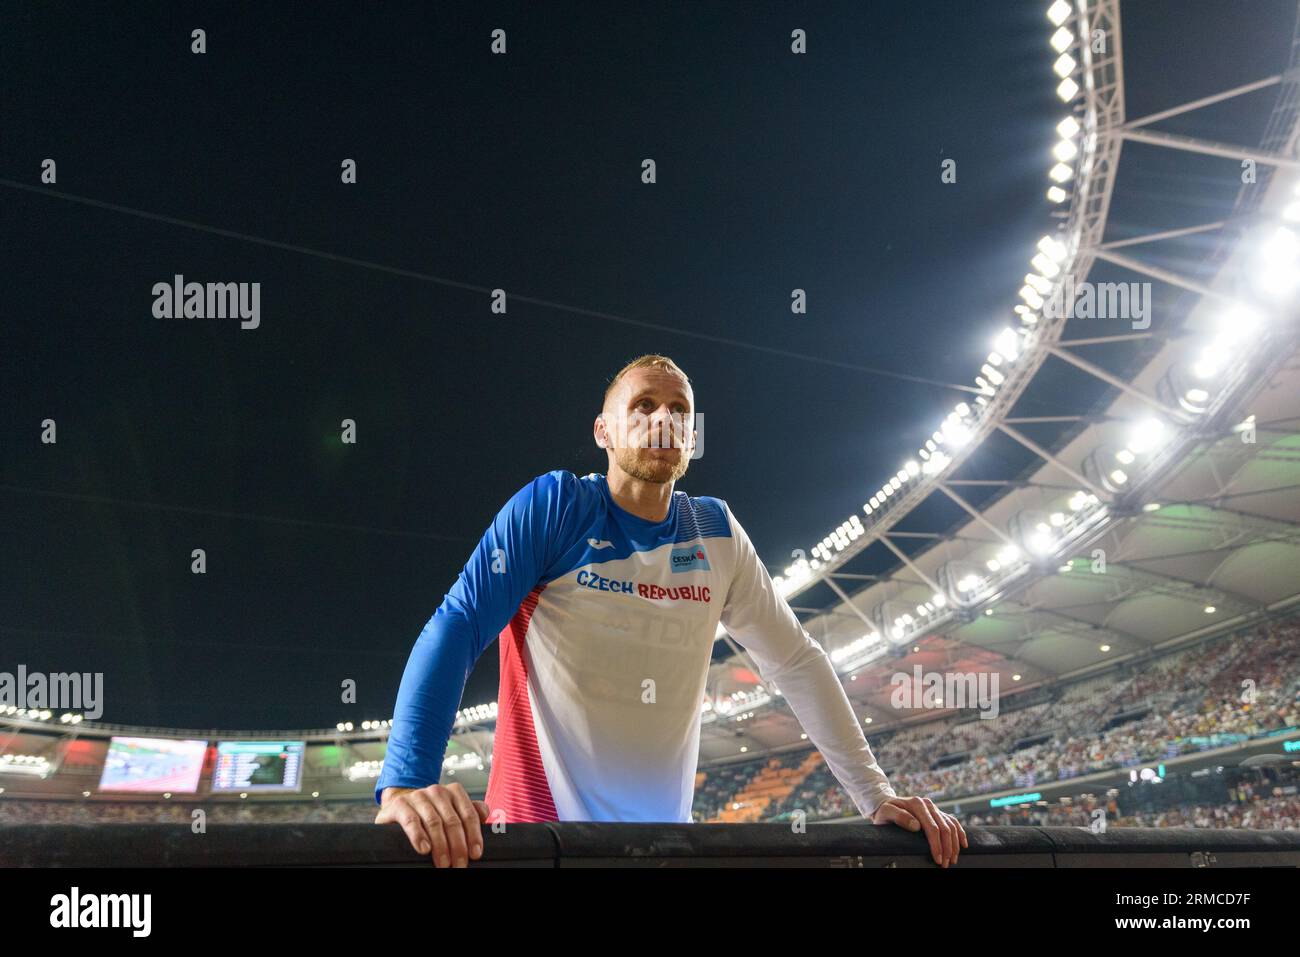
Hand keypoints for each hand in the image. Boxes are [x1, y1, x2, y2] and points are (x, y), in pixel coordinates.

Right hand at [375, 783, 490, 867]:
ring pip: (434, 823)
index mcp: (454, 792)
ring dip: (441, 846)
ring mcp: (418, 796)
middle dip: (458, 846)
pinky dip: (419, 836)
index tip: (475, 854)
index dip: (474, 836)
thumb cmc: (429, 812)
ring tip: (444, 864)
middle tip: (459, 865)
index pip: (468, 814)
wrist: (398, 805)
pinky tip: (424, 849)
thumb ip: (469, 811)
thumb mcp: (451, 810)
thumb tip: (485, 815)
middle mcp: (437, 791)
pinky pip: (411, 821)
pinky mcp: (400, 805)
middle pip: (452, 821)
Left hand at [871, 795, 966, 867]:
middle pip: (944, 828)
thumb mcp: (886, 812)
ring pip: (951, 826)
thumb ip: (899, 816)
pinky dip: (960, 833)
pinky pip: (953, 822)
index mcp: (917, 804)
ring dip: (954, 844)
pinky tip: (963, 845)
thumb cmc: (884, 811)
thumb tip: (916, 826)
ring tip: (952, 860)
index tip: (937, 859)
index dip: (937, 845)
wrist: (884, 804)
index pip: (932, 828)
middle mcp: (928, 804)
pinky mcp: (937, 812)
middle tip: (945, 864)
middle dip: (947, 848)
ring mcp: (934, 808)